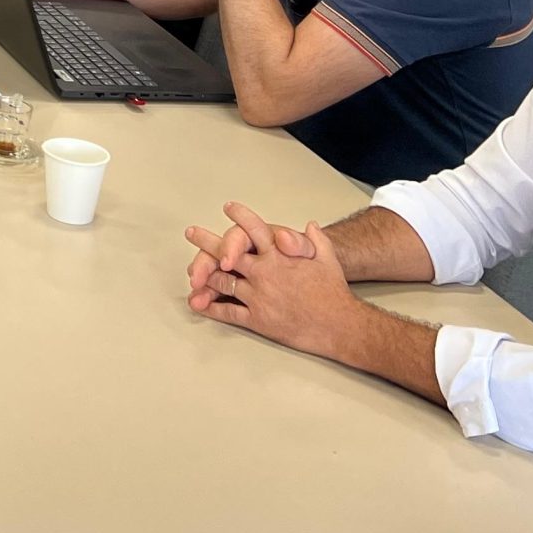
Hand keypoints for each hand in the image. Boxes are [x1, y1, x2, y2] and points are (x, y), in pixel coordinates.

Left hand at [184, 202, 342, 356]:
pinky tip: (200, 303)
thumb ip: (315, 240)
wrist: (340, 326)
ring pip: (222, 282)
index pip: (255, 229)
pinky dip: (212, 307)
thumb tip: (309, 225)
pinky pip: (228, 312)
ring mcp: (259, 296)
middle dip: (206, 242)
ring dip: (205, 275)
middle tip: (192, 232)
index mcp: (280, 256)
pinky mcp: (258, 319)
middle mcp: (265, 273)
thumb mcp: (327, 258)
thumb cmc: (334, 292)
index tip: (229, 207)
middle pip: (227, 254)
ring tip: (193, 270)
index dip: (240, 217)